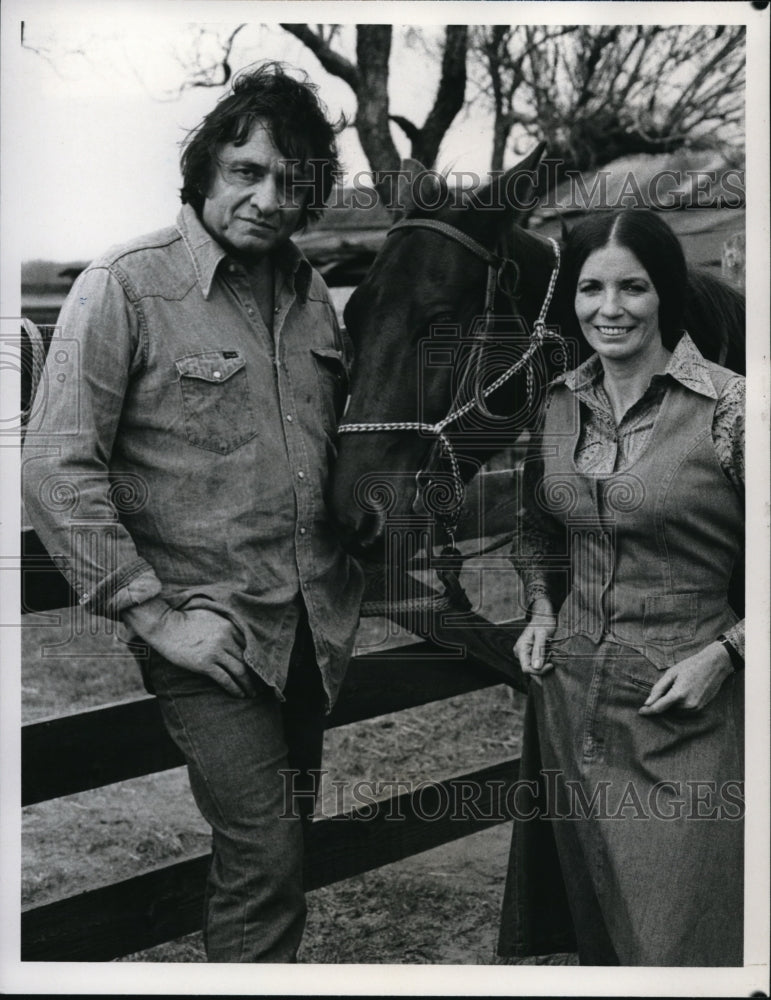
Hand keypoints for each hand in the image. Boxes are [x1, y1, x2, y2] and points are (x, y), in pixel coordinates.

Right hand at [126, 599, 256, 697]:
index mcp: (229, 626)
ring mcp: (216, 652)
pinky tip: (239, 695)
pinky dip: (235, 689)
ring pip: (239, 671)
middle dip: (254, 675)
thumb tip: (234, 637)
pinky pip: (226, 679)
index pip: (248, 646)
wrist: (165, 625)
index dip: (254, 660)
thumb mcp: (210, 617)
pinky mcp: (205, 664)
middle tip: (258, 685)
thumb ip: (225, 626)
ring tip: (251, 693)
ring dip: (247, 684)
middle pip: (246, 660)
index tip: (257, 669)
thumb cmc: (184, 620)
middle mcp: (226, 639)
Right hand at [514, 599, 557, 683]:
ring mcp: (525, 653)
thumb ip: (538, 651)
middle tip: (551, 654)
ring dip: (545, 662)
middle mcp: (521, 653)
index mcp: (521, 648)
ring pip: (535, 667)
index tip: (551, 665)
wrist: (544, 617)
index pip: (526, 668)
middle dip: (543, 665)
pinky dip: (545, 660)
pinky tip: (549, 652)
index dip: (538, 671)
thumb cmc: (543, 623)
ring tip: (550, 650)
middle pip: (531, 669)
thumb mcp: (542, 635)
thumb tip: (536, 667)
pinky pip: (537, 662)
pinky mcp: (530, 653)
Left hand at [638, 641, 733, 715]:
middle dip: (662, 701)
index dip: (648, 711)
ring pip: (676, 710)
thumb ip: (658, 689)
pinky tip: (685, 689)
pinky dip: (680, 703)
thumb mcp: (671, 673)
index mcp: (678, 694)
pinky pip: (684, 709)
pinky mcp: (700, 708)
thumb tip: (647, 702)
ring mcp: (696, 708)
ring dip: (672, 703)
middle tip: (669, 685)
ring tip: (680, 685)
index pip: (659, 708)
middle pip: (667, 708)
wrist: (714, 665)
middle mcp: (688, 705)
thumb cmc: (691, 666)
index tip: (640, 712)